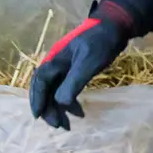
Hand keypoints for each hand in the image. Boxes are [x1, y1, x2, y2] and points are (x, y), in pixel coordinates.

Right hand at [28, 1, 133, 128]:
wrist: (115, 27)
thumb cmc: (100, 42)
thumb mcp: (88, 63)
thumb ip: (73, 82)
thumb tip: (60, 103)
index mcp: (55, 59)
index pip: (40, 82)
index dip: (37, 99)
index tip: (38, 116)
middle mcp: (57, 64)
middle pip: (46, 89)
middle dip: (49, 108)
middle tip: (57, 125)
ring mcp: (66, 67)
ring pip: (56, 90)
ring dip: (59, 107)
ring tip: (67, 125)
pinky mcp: (76, 70)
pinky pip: (66, 88)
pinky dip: (69, 101)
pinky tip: (78, 112)